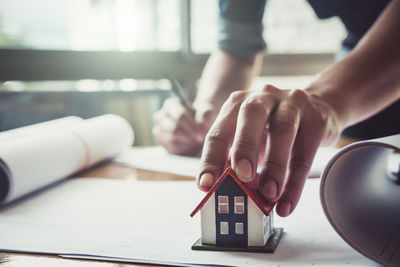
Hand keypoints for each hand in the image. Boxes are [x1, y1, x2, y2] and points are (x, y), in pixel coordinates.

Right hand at [153, 98, 216, 155]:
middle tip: (200, 139)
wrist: (198, 129)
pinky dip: (182, 147)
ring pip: (171, 138)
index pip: (179, 115)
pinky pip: (170, 147)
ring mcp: (158, 130)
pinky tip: (189, 144)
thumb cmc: (202, 119)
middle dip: (189, 135)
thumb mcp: (207, 113)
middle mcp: (160, 116)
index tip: (202, 134)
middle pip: (173, 128)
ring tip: (195, 139)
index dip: (191, 126)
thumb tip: (202, 119)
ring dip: (186, 141)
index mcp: (171, 104)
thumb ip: (206, 113)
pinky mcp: (161, 142)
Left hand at [197, 85, 342, 216]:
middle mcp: (262, 97)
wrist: (318, 107)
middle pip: (251, 114)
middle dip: (244, 147)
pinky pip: (306, 151)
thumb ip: (236, 158)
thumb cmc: (273, 128)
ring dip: (274, 166)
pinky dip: (296, 181)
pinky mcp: (316, 118)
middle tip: (242, 177)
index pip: (219, 131)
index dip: (210, 158)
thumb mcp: (251, 137)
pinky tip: (287, 203)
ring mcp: (291, 103)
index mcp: (238, 104)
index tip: (205, 185)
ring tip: (269, 195)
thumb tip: (225, 192)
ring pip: (283, 130)